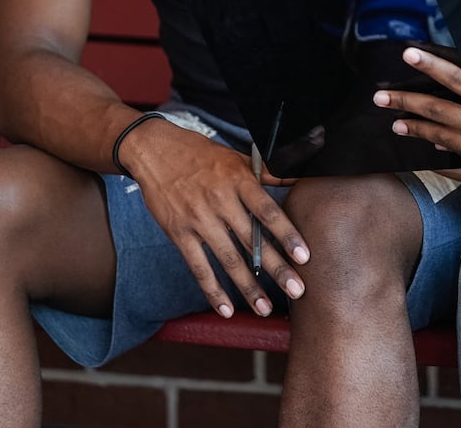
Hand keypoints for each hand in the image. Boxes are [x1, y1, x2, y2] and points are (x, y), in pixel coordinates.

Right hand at [118, 118, 309, 318]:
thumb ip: (269, 173)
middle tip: (297, 292)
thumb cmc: (203, 155)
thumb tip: (301, 175)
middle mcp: (219, 201)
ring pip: (228, 259)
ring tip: (266, 308)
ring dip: (248, 287)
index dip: (287, 234)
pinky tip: (226, 309)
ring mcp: (198, 219)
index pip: (267, 212)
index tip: (304, 257)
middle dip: (276, 269)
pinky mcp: (179, 234)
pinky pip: (198, 267)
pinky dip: (212, 291)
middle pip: (252, 241)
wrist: (156, 151)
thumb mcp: (238, 158)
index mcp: (238, 180)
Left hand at [373, 46, 460, 187]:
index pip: (452, 77)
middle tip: (380, 97)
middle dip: (403, 101)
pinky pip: (452, 158)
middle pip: (433, 109)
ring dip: (413, 128)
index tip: (407, 54)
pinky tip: (425, 148)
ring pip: (437, 136)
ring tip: (395, 124)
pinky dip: (437, 152)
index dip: (428, 64)